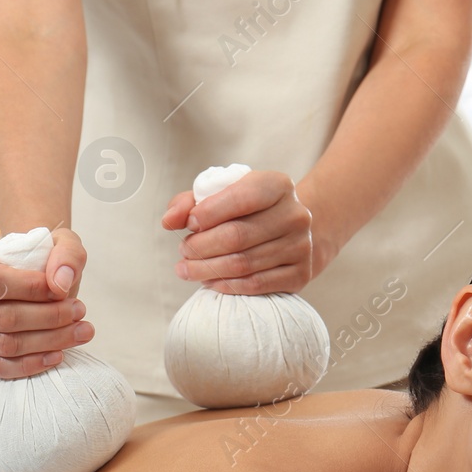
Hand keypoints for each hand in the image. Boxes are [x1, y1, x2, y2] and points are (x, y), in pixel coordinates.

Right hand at [0, 227, 91, 378]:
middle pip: (2, 317)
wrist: (36, 278)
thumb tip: (60, 284)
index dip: (31, 290)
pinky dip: (30, 365)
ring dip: (48, 342)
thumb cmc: (44, 260)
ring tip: (81, 332)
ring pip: (4, 344)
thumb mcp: (62, 244)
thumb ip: (66, 254)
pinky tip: (58, 355)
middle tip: (80, 312)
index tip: (63, 292)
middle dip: (49, 318)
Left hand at [160, 169, 317, 294]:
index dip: (208, 213)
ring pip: (243, 263)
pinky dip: (226, 286)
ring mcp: (301, 246)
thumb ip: (190, 202)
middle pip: (237, 236)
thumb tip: (170, 220)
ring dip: (207, 269)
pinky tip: (210, 282)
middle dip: (201, 247)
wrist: (290, 233)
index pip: (241, 198)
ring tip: (187, 269)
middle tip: (184, 251)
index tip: (189, 224)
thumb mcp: (222, 195)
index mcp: (278, 185)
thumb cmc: (248, 211)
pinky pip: (256, 284)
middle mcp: (295, 215)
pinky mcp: (300, 274)